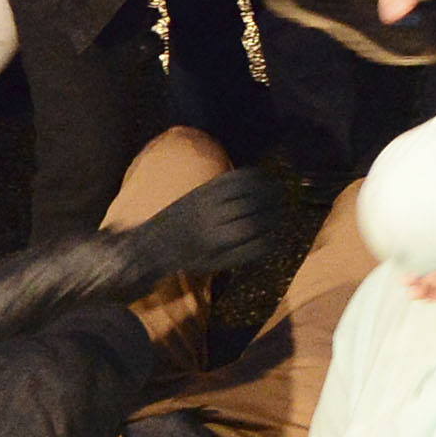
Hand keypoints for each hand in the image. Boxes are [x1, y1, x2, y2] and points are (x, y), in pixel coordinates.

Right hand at [134, 168, 291, 277]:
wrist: (152, 248)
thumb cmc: (180, 221)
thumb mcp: (196, 197)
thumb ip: (220, 189)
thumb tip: (256, 178)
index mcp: (203, 194)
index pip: (241, 181)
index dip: (262, 180)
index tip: (273, 182)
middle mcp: (207, 213)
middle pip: (251, 202)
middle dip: (271, 200)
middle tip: (283, 200)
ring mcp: (211, 236)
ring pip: (252, 224)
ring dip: (271, 220)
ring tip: (280, 217)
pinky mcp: (215, 257)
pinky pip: (248, 250)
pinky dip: (264, 244)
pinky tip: (271, 240)